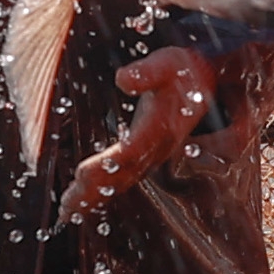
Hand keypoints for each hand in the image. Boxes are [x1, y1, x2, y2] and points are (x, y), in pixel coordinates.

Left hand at [58, 46, 220, 223]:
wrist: (206, 83)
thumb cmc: (183, 72)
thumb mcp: (169, 63)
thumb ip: (147, 72)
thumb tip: (123, 78)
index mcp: (160, 128)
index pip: (131, 152)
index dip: (108, 165)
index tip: (82, 173)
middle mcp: (157, 148)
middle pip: (124, 175)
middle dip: (95, 191)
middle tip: (67, 207)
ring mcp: (152, 154)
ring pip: (122, 181)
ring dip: (95, 196)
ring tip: (67, 210)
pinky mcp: (145, 155)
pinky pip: (122, 178)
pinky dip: (101, 191)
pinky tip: (82, 199)